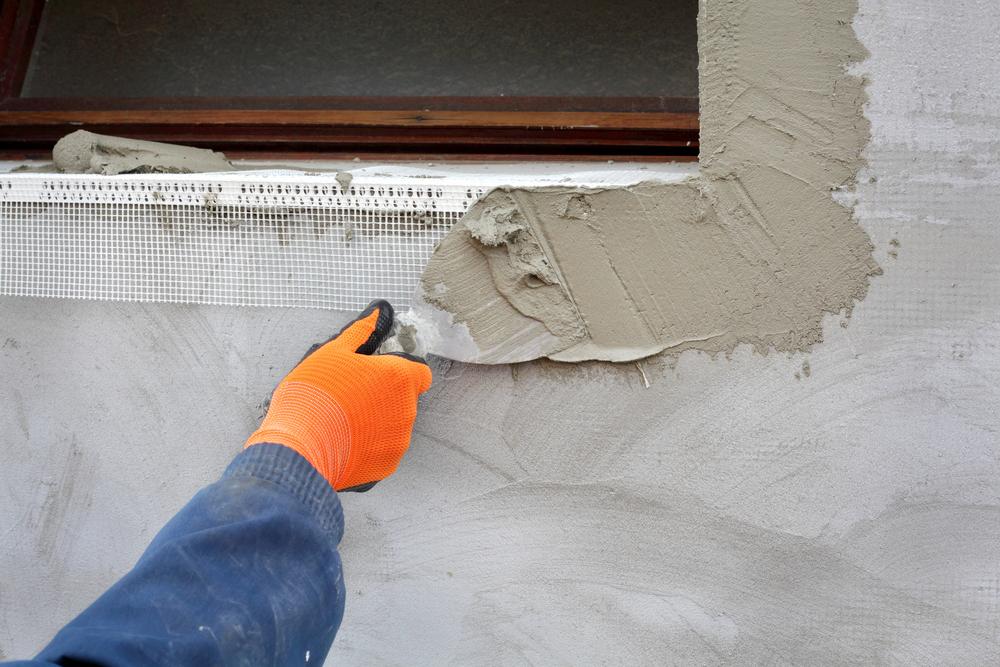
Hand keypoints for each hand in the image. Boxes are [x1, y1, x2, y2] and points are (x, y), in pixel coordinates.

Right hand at [246, 300, 431, 490]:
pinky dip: (367, 446)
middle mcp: (407, 410)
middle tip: (349, 395)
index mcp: (399, 378)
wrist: (298, 448)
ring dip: (375, 421)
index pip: (420, 372)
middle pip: (404, 399)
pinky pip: (382, 451)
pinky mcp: (386, 466)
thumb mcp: (332, 352)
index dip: (402, 370)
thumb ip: (361, 331)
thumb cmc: (314, 395)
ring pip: (394, 426)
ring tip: (342, 420)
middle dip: (382, 396)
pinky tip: (342, 441)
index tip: (379, 373)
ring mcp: (399, 441)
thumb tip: (380, 311)